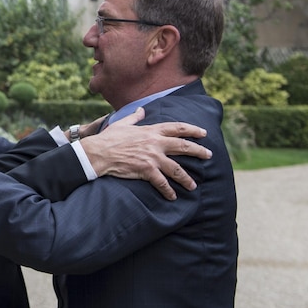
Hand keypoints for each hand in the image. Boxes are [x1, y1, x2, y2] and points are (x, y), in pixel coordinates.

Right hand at [79, 108, 211, 200]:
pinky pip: (162, 182)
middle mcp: (155, 143)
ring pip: (176, 168)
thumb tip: (140, 110)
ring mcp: (152, 157)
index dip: (192, 130)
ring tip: (193, 185)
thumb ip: (135, 117)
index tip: (203, 133)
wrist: (98, 153)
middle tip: (209, 155)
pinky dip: (168, 191)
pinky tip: (172, 197)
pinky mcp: (146, 170)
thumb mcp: (122, 124)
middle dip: (199, 151)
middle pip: (183, 146)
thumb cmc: (108, 138)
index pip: (177, 128)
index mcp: (151, 131)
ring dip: (186, 178)